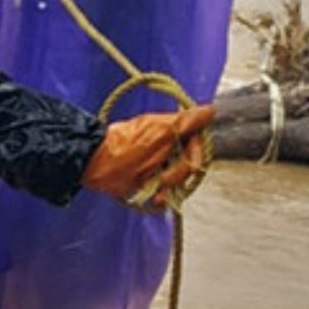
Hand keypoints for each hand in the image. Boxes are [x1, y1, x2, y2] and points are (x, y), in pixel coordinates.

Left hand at [83, 105, 216, 211]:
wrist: (97, 165)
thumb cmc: (126, 147)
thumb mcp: (159, 131)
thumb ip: (186, 122)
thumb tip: (211, 110)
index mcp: (173, 133)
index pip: (199, 145)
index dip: (195, 154)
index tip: (189, 159)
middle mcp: (169, 149)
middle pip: (190, 165)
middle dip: (178, 174)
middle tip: (163, 177)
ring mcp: (159, 166)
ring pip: (179, 181)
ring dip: (169, 187)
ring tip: (155, 187)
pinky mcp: (150, 182)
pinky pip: (166, 193)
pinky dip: (162, 196)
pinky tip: (155, 197)